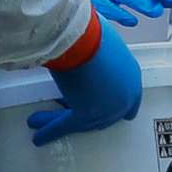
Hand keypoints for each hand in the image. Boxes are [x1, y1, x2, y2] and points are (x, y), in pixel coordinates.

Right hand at [32, 27, 142, 145]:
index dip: (110, 105)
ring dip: (58, 120)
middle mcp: (123, 98)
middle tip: (68, 110)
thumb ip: (98, 57)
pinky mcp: (85, 115)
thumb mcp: (104, 44)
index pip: (127, 102)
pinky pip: (65, 126)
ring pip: (80, 121)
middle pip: (102, 116)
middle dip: (81, 112)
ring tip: (40, 121)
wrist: (84, 41)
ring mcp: (106, 109)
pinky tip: (40, 136)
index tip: (100, 108)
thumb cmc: (94, 35)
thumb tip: (85, 55)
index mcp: (131, 78)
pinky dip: (50, 131)